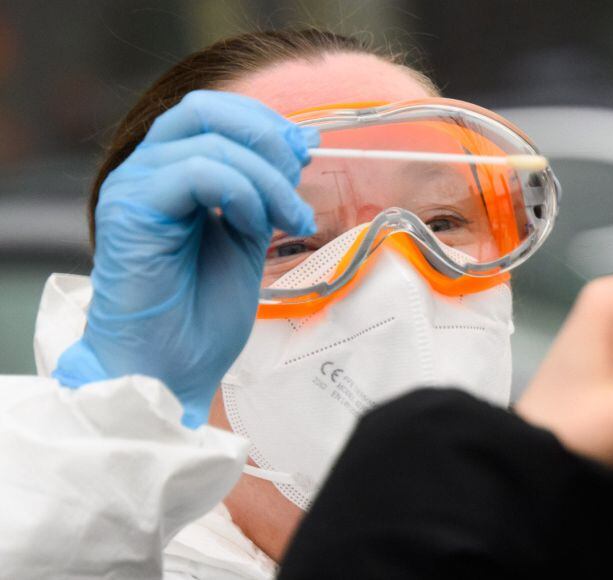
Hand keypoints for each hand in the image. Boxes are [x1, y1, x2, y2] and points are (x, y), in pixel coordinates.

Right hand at [54, 90, 318, 427]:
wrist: (170, 369)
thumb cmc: (201, 315)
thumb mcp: (248, 236)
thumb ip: (263, 190)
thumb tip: (299, 145)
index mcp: (170, 172)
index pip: (213, 111)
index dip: (264, 122)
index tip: (305, 154)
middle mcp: (145, 172)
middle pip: (204, 108)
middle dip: (265, 136)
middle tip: (298, 178)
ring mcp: (133, 188)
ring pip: (208, 139)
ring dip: (265, 176)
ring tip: (288, 219)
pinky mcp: (129, 211)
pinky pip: (193, 171)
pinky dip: (239, 190)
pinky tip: (254, 226)